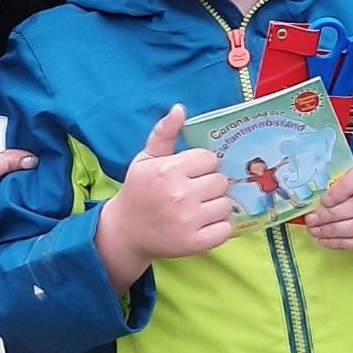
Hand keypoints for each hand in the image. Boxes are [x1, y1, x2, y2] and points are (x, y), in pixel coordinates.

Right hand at [97, 106, 232, 283]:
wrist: (126, 231)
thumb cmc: (139, 190)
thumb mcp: (146, 159)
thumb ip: (164, 133)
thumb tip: (179, 109)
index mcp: (168, 170)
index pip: (210, 159)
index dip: (202, 165)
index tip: (190, 173)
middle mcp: (180, 194)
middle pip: (221, 181)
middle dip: (210, 185)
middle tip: (195, 192)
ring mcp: (188, 221)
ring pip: (226, 204)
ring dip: (216, 206)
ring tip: (199, 208)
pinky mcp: (195, 243)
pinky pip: (226, 229)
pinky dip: (219, 227)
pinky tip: (204, 224)